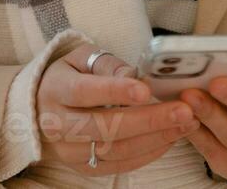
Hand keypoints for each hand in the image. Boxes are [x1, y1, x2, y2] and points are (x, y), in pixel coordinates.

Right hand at [33, 42, 200, 174]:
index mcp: (56, 89)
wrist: (39, 108)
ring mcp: (70, 151)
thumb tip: (135, 76)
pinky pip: (119, 165)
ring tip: (186, 123)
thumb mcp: (82, 58)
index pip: (85, 92)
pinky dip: (148, 153)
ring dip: (156, 138)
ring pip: (116, 149)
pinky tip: (170, 138)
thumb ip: (108, 64)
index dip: (116, 91)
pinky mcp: (83, 167)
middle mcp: (58, 124)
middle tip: (184, 111)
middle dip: (149, 120)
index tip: (146, 90)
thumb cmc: (69, 76)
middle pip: (105, 127)